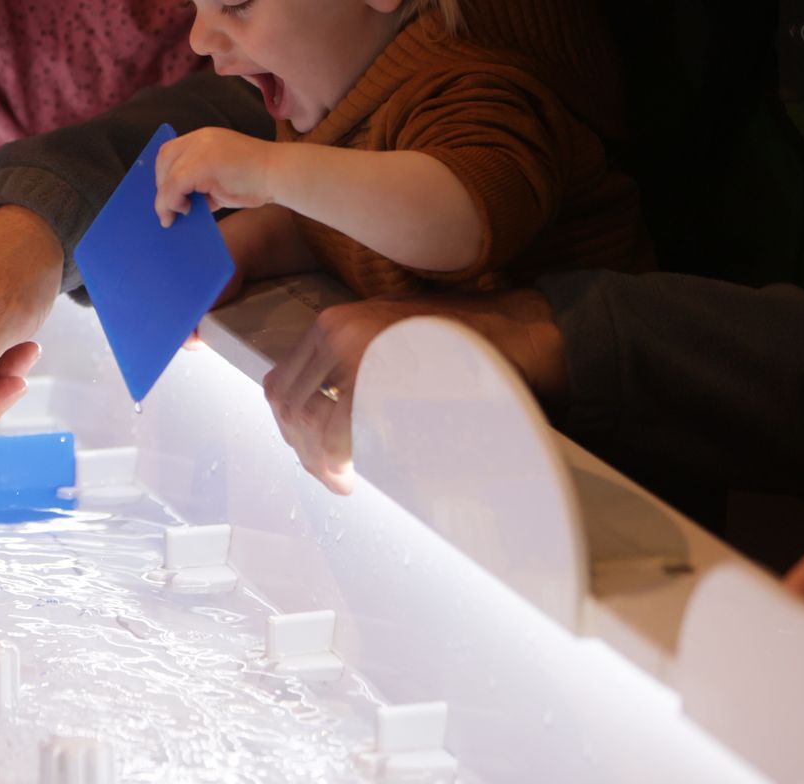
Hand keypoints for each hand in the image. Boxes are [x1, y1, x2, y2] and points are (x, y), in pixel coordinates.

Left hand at [153, 128, 279, 226]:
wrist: (279, 174)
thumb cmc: (256, 179)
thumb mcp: (221, 179)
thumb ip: (201, 185)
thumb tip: (180, 204)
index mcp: (204, 137)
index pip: (171, 150)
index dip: (163, 172)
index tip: (164, 191)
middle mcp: (199, 138)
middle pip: (165, 159)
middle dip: (162, 186)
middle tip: (169, 207)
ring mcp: (200, 150)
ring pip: (168, 176)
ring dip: (165, 199)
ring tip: (171, 216)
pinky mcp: (202, 166)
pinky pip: (175, 186)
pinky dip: (171, 203)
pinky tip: (182, 213)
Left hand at [261, 288, 562, 494]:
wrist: (521, 331)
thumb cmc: (467, 343)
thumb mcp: (396, 341)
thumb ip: (354, 367)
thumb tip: (323, 418)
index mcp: (335, 322)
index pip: (283, 381)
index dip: (291, 428)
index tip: (309, 454)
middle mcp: (335, 330)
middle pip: (287, 402)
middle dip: (301, 449)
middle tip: (328, 476)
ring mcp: (352, 348)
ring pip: (305, 418)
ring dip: (316, 459)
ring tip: (340, 480)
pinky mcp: (375, 373)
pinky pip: (334, 428)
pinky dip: (333, 459)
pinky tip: (349, 476)